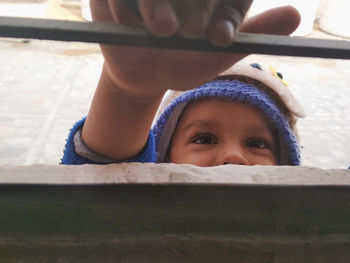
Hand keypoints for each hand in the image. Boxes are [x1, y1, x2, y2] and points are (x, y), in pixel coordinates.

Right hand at [90, 1, 300, 96]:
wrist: (143, 76)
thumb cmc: (182, 63)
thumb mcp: (216, 52)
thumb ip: (253, 32)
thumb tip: (297, 15)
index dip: (222, 8)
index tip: (217, 36)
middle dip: (184, 2)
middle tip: (184, 32)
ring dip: (153, 1)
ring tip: (161, 30)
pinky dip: (121, 4)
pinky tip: (128, 26)